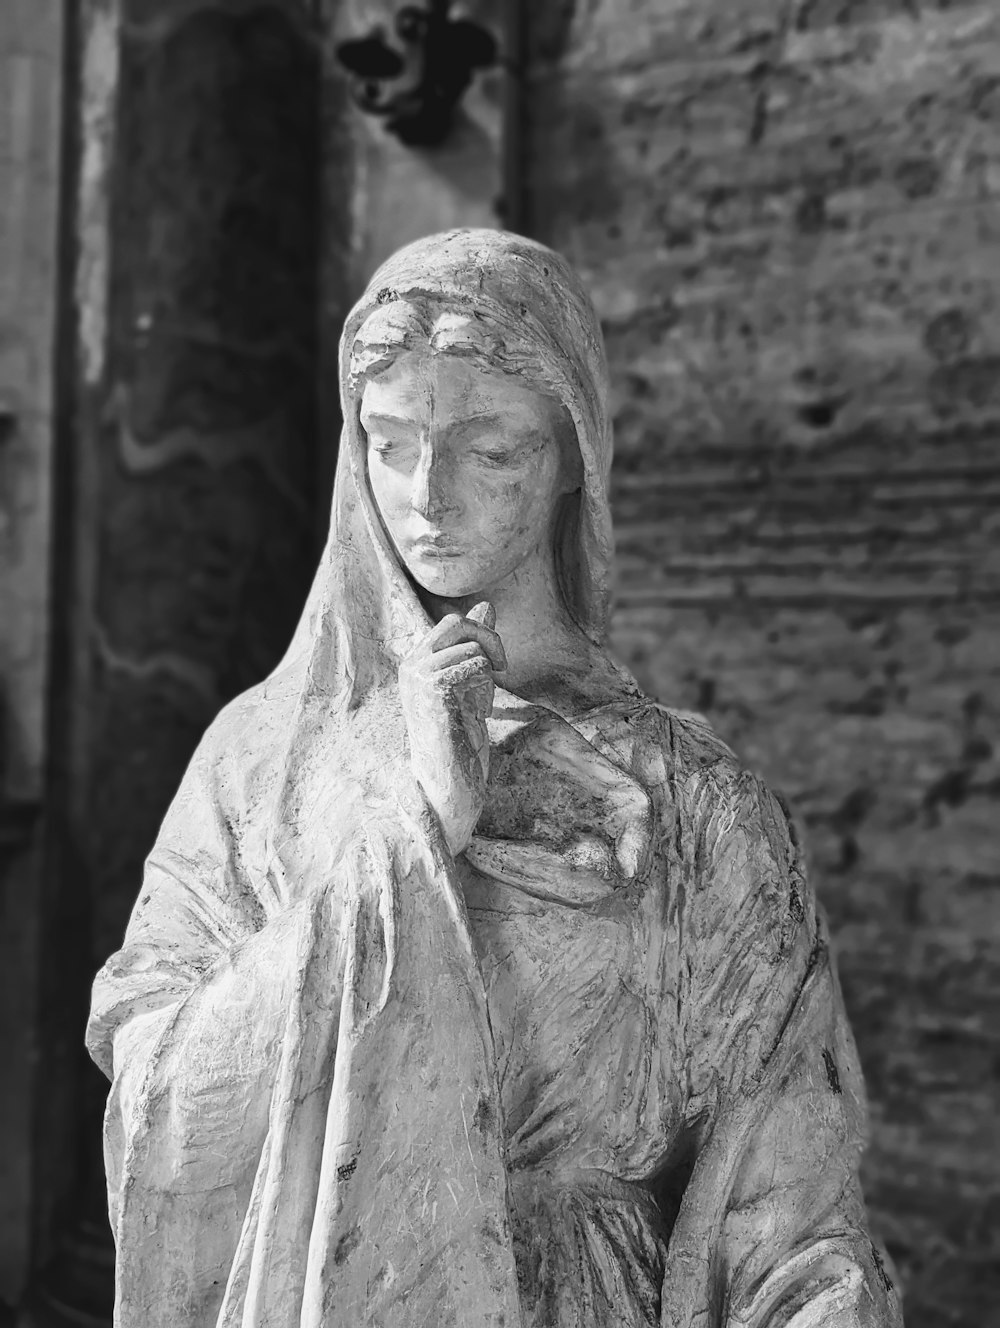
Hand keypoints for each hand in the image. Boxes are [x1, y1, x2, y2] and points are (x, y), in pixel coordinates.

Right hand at [398, 601, 505, 855]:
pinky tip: (477, 713)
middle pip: (458, 622)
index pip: (452, 622)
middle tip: (502, 669)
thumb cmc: (460, 734)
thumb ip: (475, 644)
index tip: (498, 664)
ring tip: (480, 705)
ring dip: (489, 676)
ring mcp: (419, 677)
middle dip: (490, 640)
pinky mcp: (433, 691)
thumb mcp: (470, 681)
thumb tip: (486, 604)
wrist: (449, 778)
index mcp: (415, 661)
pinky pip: (475, 667)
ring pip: (473, 649)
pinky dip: (486, 689)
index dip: (483, 633)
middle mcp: (411, 665)